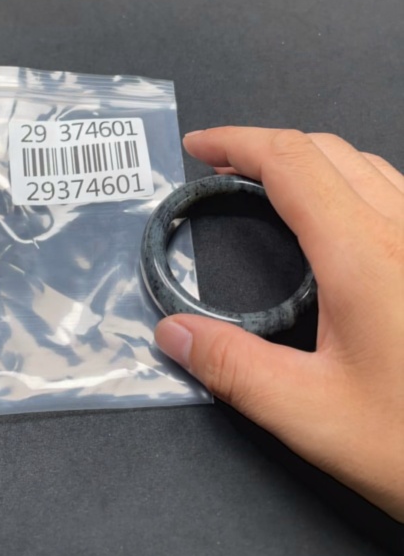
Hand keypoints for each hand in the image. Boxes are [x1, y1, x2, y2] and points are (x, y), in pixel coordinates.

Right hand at [155, 127, 403, 520]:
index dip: (236, 141)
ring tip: (269, 185)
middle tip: (221, 168)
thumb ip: (234, 368)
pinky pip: (393, 191)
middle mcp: (402, 232)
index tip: (199, 148)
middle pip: (325, 149)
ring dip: (308, 160)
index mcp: (362, 255)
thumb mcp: (311, 414)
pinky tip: (337, 217)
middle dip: (264, 145)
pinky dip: (348, 181)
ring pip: (365, 163)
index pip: (289, 161)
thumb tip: (175, 333)